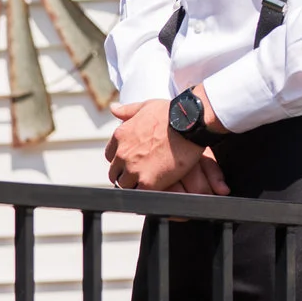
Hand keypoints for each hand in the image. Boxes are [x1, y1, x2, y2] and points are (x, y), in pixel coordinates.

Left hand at [105, 93, 227, 194]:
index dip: (120, 161)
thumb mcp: (146, 106)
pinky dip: (144, 194)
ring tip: (148, 183)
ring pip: (125, 185)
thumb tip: (113, 108)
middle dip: (125, 175)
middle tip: (139, 175)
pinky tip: (153, 190)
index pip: (111, 156)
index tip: (130, 162)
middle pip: (115, 173)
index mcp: (120, 137)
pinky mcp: (147, 182)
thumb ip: (128, 110)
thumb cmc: (171, 113)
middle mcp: (122, 154)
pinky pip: (139, 194)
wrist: (190, 123)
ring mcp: (133, 169)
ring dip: (134, 185)